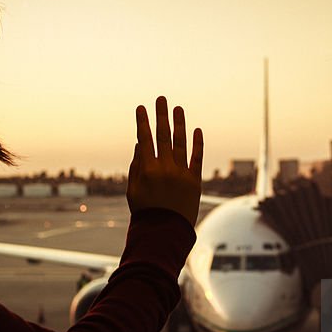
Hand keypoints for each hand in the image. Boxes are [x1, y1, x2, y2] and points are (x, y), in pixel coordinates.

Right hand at [127, 96, 203, 226]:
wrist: (166, 233)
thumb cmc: (146, 213)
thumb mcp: (133, 191)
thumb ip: (136, 167)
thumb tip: (139, 144)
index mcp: (147, 170)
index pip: (144, 140)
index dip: (142, 122)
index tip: (141, 108)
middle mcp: (165, 168)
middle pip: (163, 136)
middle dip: (161, 115)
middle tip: (161, 98)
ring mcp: (181, 174)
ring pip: (180, 143)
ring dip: (179, 123)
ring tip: (178, 108)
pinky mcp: (195, 181)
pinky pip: (196, 158)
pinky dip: (197, 144)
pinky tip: (196, 129)